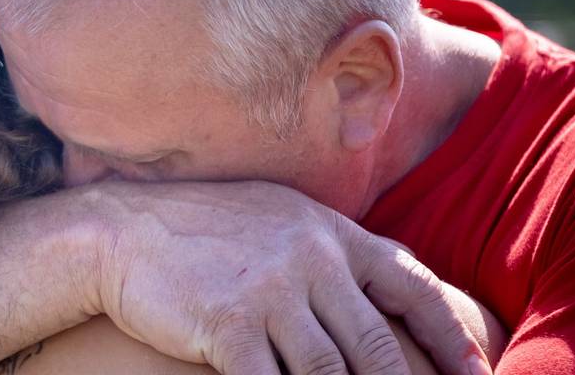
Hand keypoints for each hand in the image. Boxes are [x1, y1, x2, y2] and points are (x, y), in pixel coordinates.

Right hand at [84, 181, 491, 374]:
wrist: (123, 228)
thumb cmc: (202, 227)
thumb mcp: (277, 216)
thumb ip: (332, 246)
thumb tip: (391, 276)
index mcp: (327, 230)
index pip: (410, 283)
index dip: (452, 336)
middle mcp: (308, 257)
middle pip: (376, 343)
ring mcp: (269, 290)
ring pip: (330, 373)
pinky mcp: (229, 323)